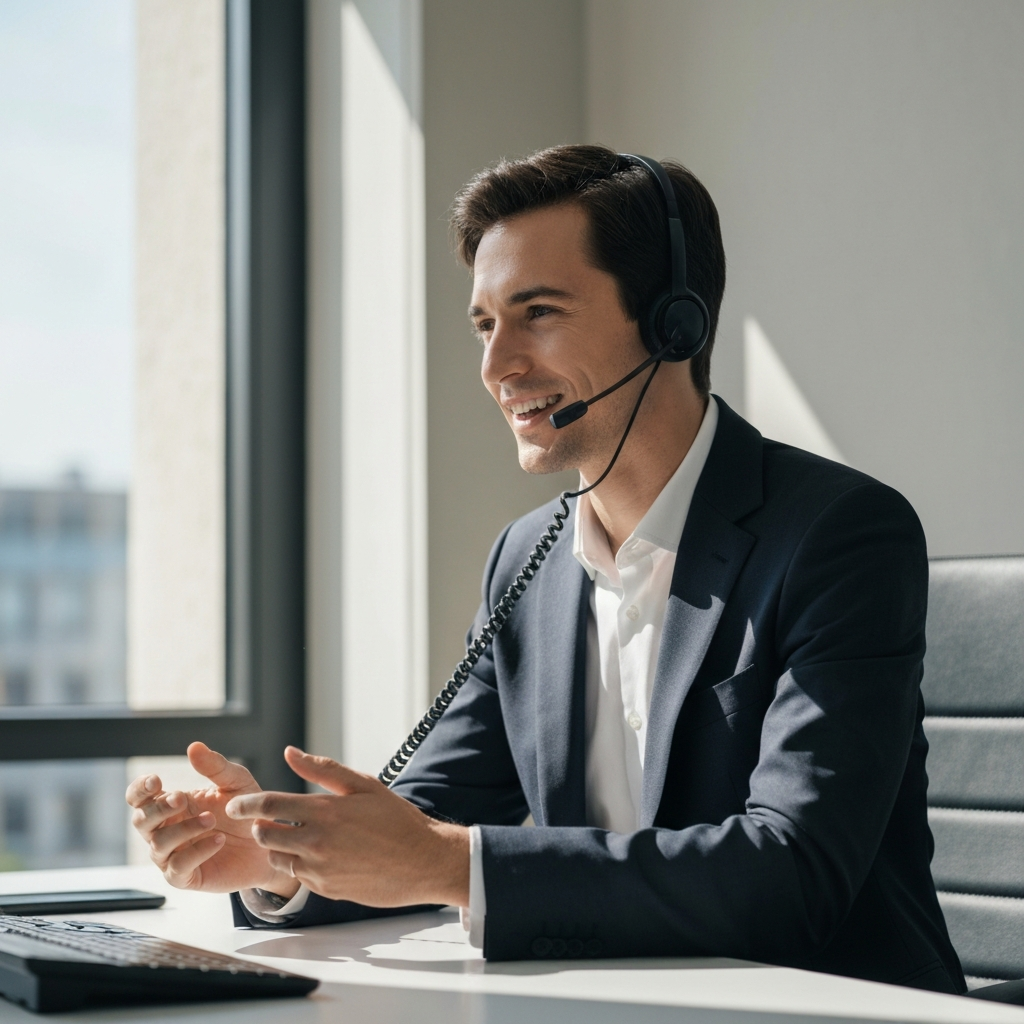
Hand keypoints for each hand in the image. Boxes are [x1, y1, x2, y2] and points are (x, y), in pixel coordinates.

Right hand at [125, 742, 300, 896]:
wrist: (268, 843)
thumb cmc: (245, 810)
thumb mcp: (236, 782)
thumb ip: (215, 766)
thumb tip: (194, 746)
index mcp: (171, 804)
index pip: (139, 797)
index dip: (140, 789)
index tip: (156, 781)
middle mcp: (165, 830)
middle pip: (141, 820)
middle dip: (158, 808)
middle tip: (181, 799)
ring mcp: (172, 855)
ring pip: (158, 844)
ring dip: (183, 830)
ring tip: (212, 819)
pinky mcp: (186, 877)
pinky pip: (178, 867)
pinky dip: (196, 852)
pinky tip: (218, 840)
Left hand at [225, 747, 469, 907]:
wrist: (422, 861)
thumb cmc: (396, 818)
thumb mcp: (363, 784)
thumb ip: (323, 769)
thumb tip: (290, 753)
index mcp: (324, 812)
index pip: (269, 806)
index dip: (246, 804)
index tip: (235, 805)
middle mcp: (317, 843)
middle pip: (265, 835)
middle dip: (261, 826)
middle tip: (269, 820)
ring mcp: (320, 870)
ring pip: (277, 859)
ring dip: (279, 847)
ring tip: (295, 837)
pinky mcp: (326, 890)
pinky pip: (298, 876)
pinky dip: (299, 864)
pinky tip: (319, 854)